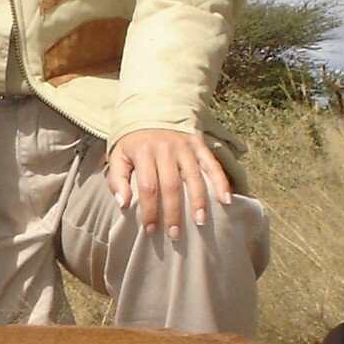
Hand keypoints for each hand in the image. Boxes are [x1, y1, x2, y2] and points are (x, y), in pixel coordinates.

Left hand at [108, 129, 233, 239]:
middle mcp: (166, 148)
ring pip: (194, 177)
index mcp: (143, 151)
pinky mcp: (199, 144)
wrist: (152, 110)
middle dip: (173, 212)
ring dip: (198, 201)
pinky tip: (226, 200)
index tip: (151, 230)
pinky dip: (221, 182)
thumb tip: (124, 204)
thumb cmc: (134, 142)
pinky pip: (212, 165)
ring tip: (200, 222)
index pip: (148, 186)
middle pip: (171, 185)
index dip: (149, 210)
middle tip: (175, 234)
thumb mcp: (118, 156)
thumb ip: (117, 180)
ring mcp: (185, 146)